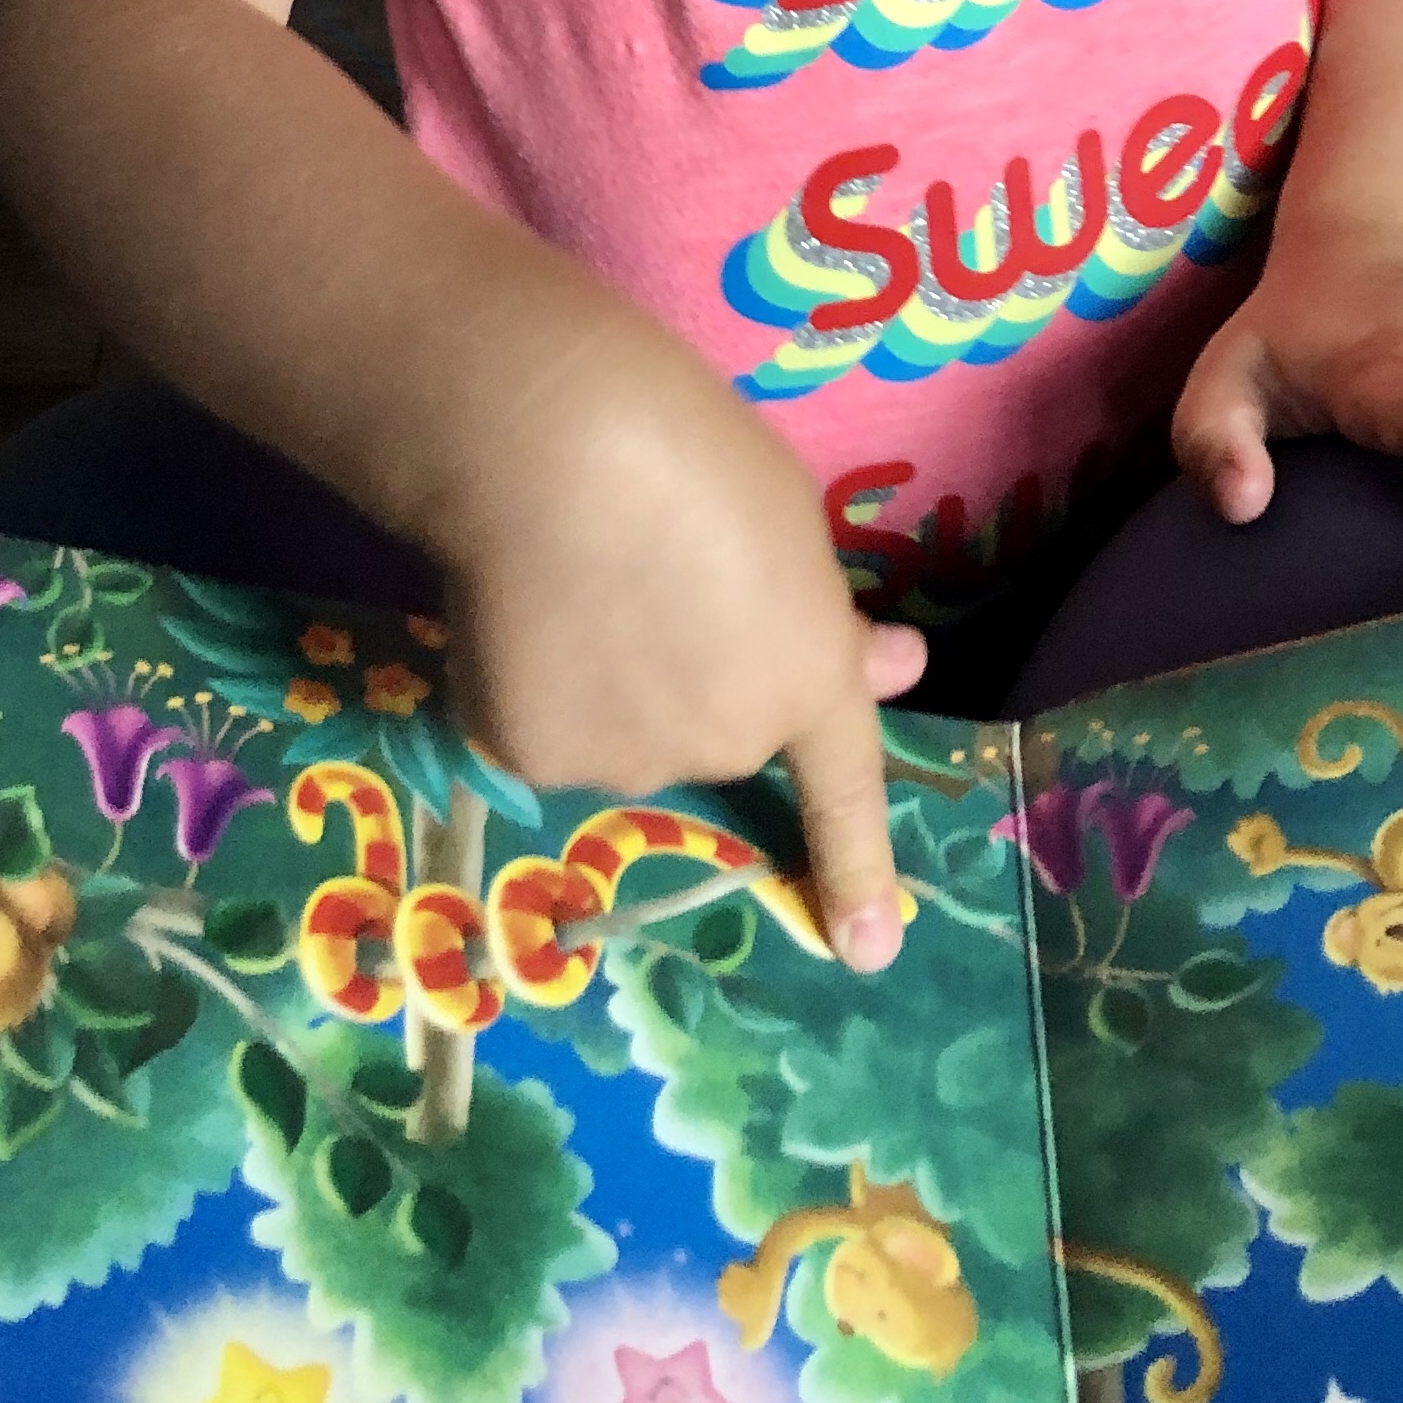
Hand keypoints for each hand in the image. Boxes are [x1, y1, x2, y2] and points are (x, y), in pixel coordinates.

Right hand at [429, 327, 924, 971]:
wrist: (553, 450)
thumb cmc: (692, 450)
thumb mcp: (791, 520)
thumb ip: (825, 616)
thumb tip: (883, 670)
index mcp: (808, 679)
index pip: (843, 791)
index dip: (857, 873)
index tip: (870, 953)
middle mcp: (729, 744)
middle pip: (714, 731)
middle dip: (693, 678)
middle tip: (649, 580)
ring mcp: (627, 762)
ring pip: (623, 737)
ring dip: (608, 687)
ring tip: (572, 576)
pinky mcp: (530, 758)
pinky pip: (542, 734)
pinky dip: (532, 687)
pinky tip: (518, 608)